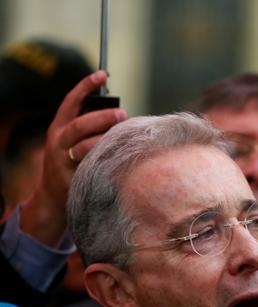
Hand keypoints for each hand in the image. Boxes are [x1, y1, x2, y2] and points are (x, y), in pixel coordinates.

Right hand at [20, 70, 126, 246]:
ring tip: (123, 136)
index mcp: (59, 127)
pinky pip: (92, 168)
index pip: (71, 101)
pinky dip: (107, 161)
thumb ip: (88, 125)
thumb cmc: (70, 161)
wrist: (51, 197)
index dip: (86, 86)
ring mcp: (63, 161)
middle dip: (102, 117)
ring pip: (85, 147)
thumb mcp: (72, 140)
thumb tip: (116, 110)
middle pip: (80, 125)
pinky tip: (122, 158)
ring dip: (105, 140)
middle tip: (122, 113)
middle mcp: (58, 142)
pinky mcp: (72, 179)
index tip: (103, 74)